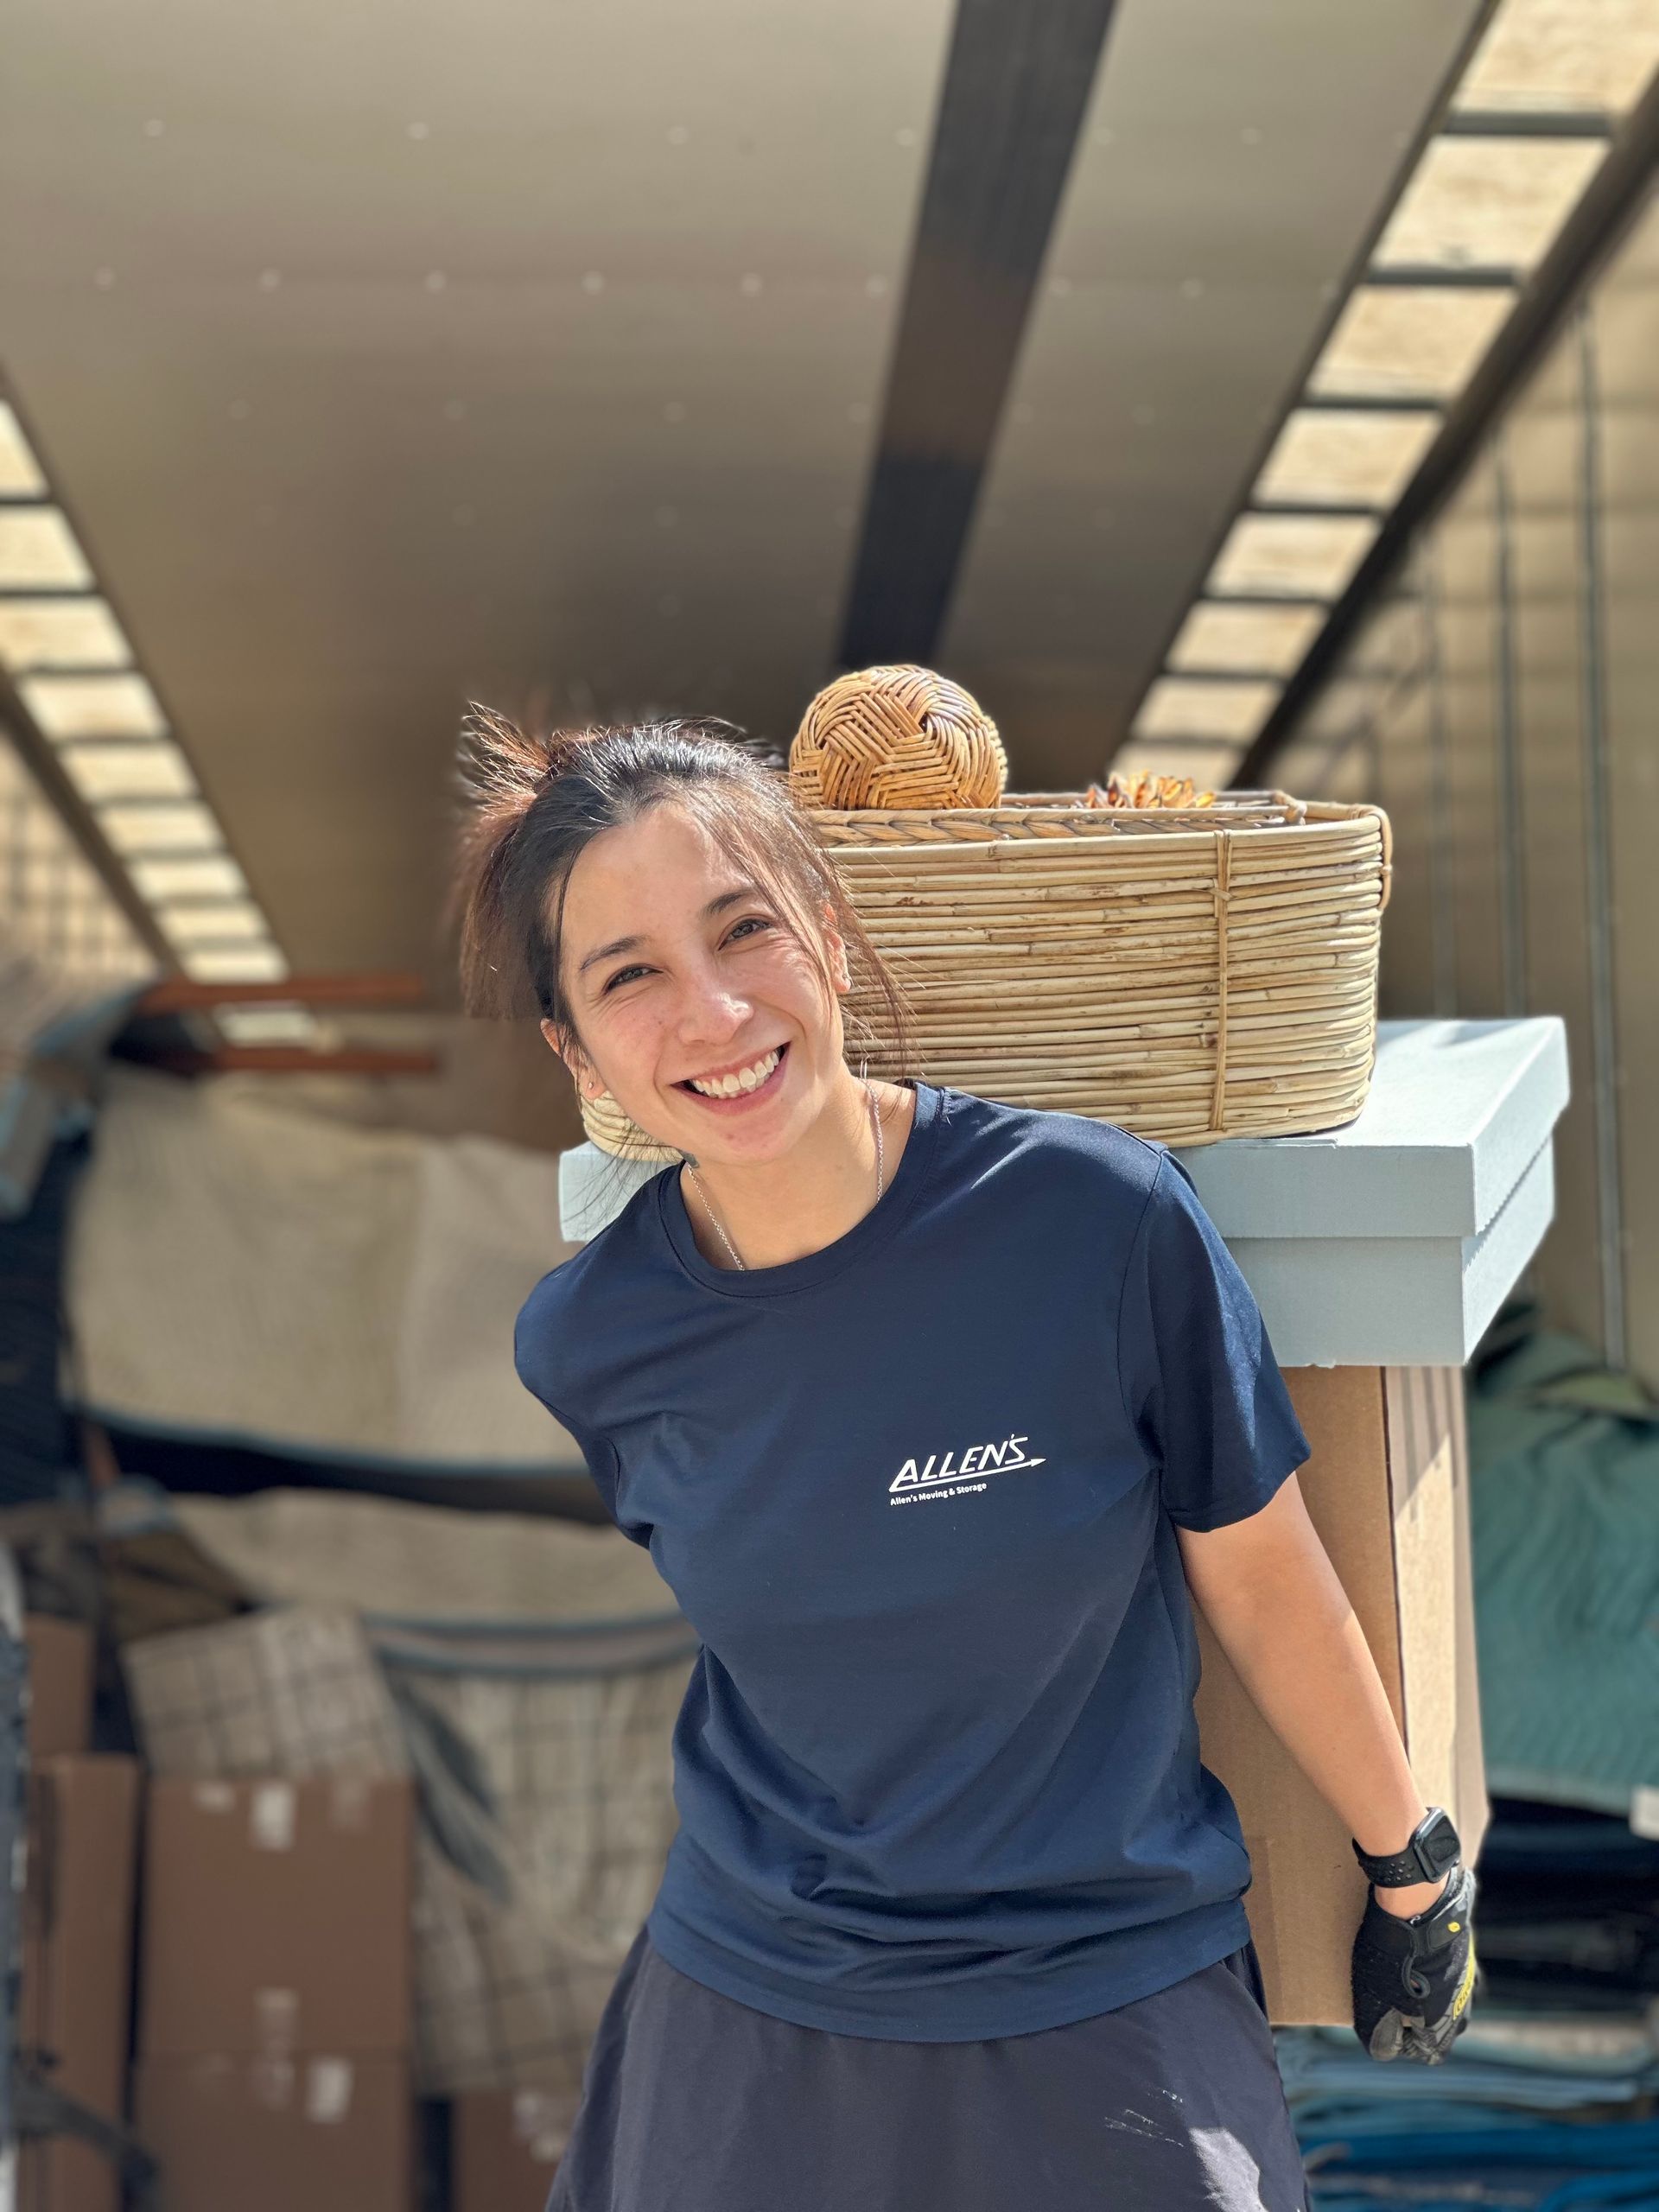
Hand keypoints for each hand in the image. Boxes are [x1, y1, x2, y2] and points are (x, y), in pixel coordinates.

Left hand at [1351, 1862, 1476, 2062]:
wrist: (1419, 1903)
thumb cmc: (1394, 1958)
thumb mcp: (1375, 2006)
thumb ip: (1379, 2037)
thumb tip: (1382, 2050)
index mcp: (1446, 2026)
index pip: (1426, 2052)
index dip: (1398, 2041)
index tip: (1380, 2019)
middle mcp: (1463, 2004)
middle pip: (1435, 2024)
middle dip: (1409, 2016)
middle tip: (1384, 1993)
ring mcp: (1465, 1973)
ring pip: (1439, 1994)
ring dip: (1417, 1987)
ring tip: (1392, 1969)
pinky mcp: (1461, 1947)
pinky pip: (1440, 1965)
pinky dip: (1424, 1962)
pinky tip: (1406, 1947)